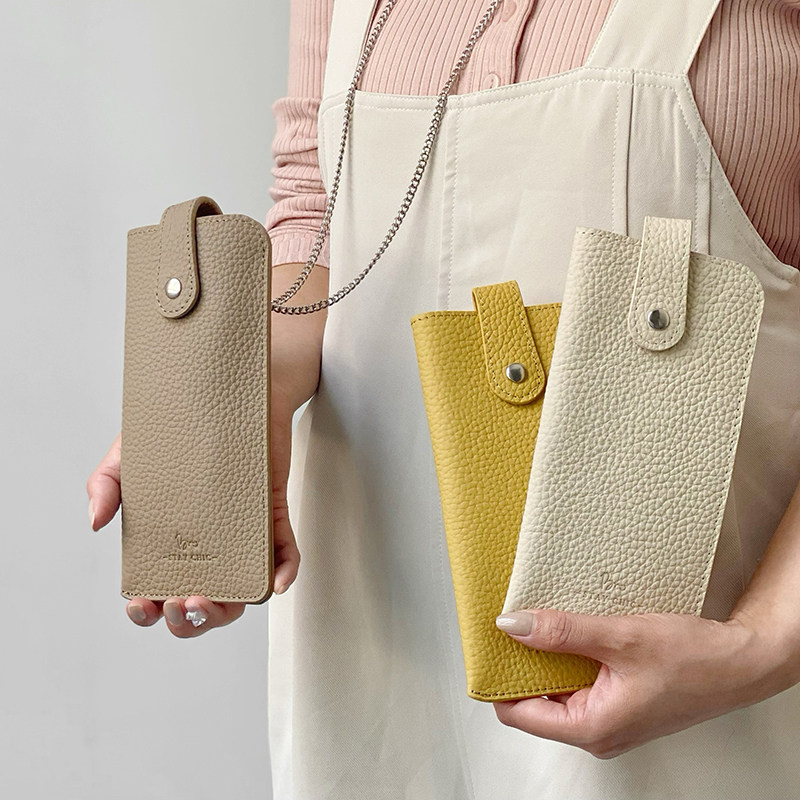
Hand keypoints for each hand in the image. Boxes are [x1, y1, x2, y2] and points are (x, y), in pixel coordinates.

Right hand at [86, 405, 301, 634]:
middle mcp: (208, 545)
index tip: (140, 603)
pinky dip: (284, 572)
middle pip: (202, 603)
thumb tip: (95, 523)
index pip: (159, 590)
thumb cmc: (176, 430)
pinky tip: (275, 584)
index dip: (149, 610)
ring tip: (206, 602)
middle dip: (188, 621)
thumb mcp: (129, 457)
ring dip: (227, 610)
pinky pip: (285, 552)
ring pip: (241, 590)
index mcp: (170, 542)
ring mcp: (242, 534)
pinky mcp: (272, 513)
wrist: (226, 393)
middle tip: (178, 604)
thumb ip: (106, 486)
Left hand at [492, 607, 796, 758]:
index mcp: (592, 727)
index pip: (516, 714)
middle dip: (520, 664)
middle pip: (533, 701)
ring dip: (546, 657)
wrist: (743, 661)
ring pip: (556, 688)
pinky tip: (571, 630)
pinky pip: (577, 681)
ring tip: (542, 621)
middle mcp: (597, 730)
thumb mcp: (620, 637)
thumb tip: (513, 625)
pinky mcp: (619, 702)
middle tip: (512, 622)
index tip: (487, 646)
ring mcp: (608, 717)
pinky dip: (568, 656)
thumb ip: (562, 632)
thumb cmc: (696, 660)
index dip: (497, 680)